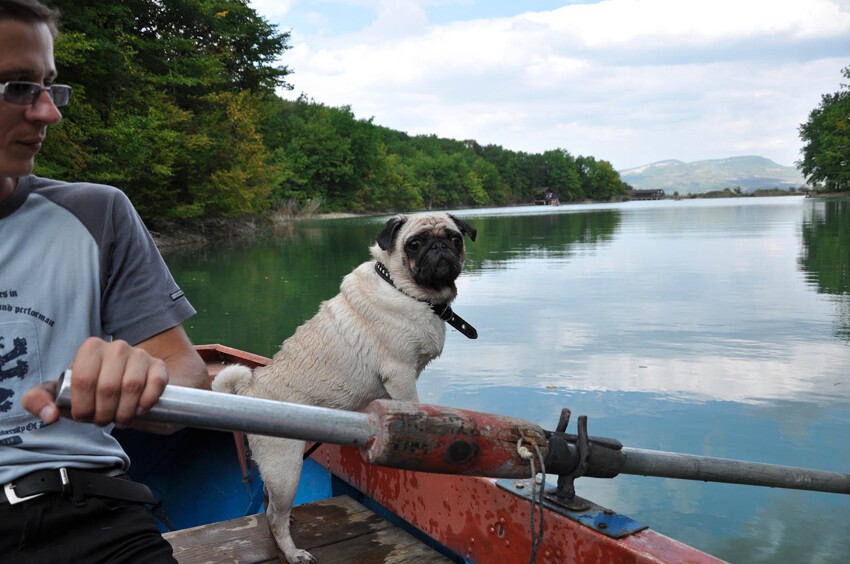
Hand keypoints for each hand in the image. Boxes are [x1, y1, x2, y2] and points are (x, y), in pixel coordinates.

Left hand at [23, 337, 168, 426]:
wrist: (125, 379)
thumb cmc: (89, 388)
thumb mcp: (60, 392)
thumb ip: (39, 401)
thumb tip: (50, 416)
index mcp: (90, 348)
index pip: (84, 381)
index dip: (83, 407)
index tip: (85, 416)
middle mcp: (116, 347)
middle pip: (108, 388)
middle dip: (104, 413)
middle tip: (103, 420)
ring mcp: (140, 355)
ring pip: (132, 387)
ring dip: (125, 412)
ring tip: (120, 418)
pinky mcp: (158, 366)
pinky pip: (156, 383)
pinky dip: (147, 402)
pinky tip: (140, 410)